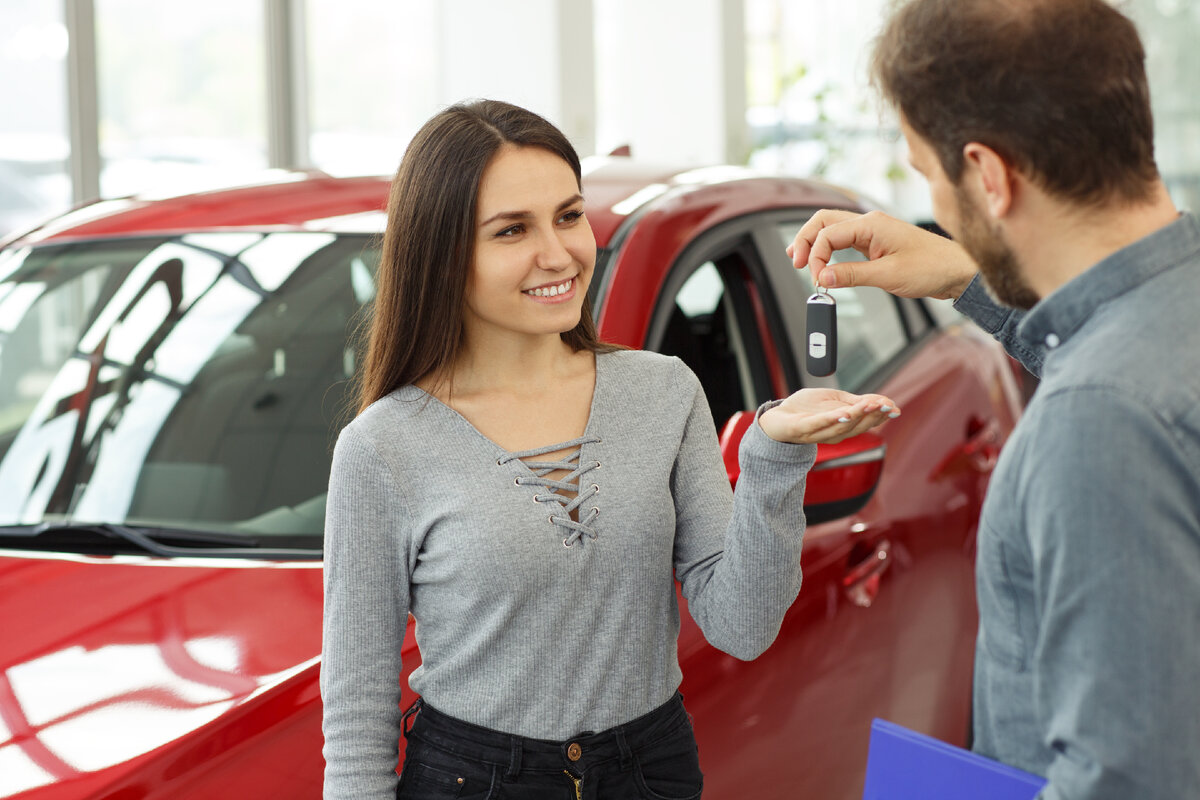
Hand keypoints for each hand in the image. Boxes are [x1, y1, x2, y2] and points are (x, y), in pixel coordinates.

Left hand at [758, 388, 900, 444]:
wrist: (778, 418)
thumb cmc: (807, 409)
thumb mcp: (835, 400)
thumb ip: (855, 401)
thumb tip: (881, 400)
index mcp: (843, 427)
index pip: (866, 422)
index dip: (880, 415)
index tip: (893, 407)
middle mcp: (834, 434)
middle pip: (857, 426)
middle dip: (873, 415)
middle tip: (886, 405)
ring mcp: (818, 433)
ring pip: (842, 427)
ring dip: (857, 416)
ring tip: (869, 405)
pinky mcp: (803, 429)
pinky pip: (820, 425)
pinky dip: (832, 420)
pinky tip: (843, 413)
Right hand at [786, 209, 976, 299]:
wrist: (957, 271)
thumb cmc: (932, 267)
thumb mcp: (888, 275)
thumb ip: (852, 275)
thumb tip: (824, 276)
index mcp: (872, 224)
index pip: (828, 234)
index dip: (816, 256)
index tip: (817, 279)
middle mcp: (869, 222)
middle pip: (824, 222)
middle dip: (806, 241)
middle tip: (796, 264)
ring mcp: (872, 231)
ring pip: (832, 229)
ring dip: (814, 243)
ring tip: (800, 259)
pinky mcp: (876, 243)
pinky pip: (844, 240)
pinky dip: (829, 249)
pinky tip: (822, 260)